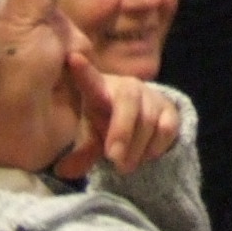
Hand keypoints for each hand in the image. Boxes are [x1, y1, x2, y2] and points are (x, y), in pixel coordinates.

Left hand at [56, 50, 182, 179]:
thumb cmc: (108, 124)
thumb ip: (80, 155)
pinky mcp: (170, 108)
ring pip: (148, 119)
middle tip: (114, 159)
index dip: (83, 69)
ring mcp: (150, 95)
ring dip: (136, 148)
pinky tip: (145, 157)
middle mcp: (126, 87)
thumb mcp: (92, 138)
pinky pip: (167, 128)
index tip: (73, 59)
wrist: (141, 120)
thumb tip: (61, 171)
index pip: (90, 77)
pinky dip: (155, 147)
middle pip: (127, 101)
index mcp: (99, 89)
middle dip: (122, 131)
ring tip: (125, 167)